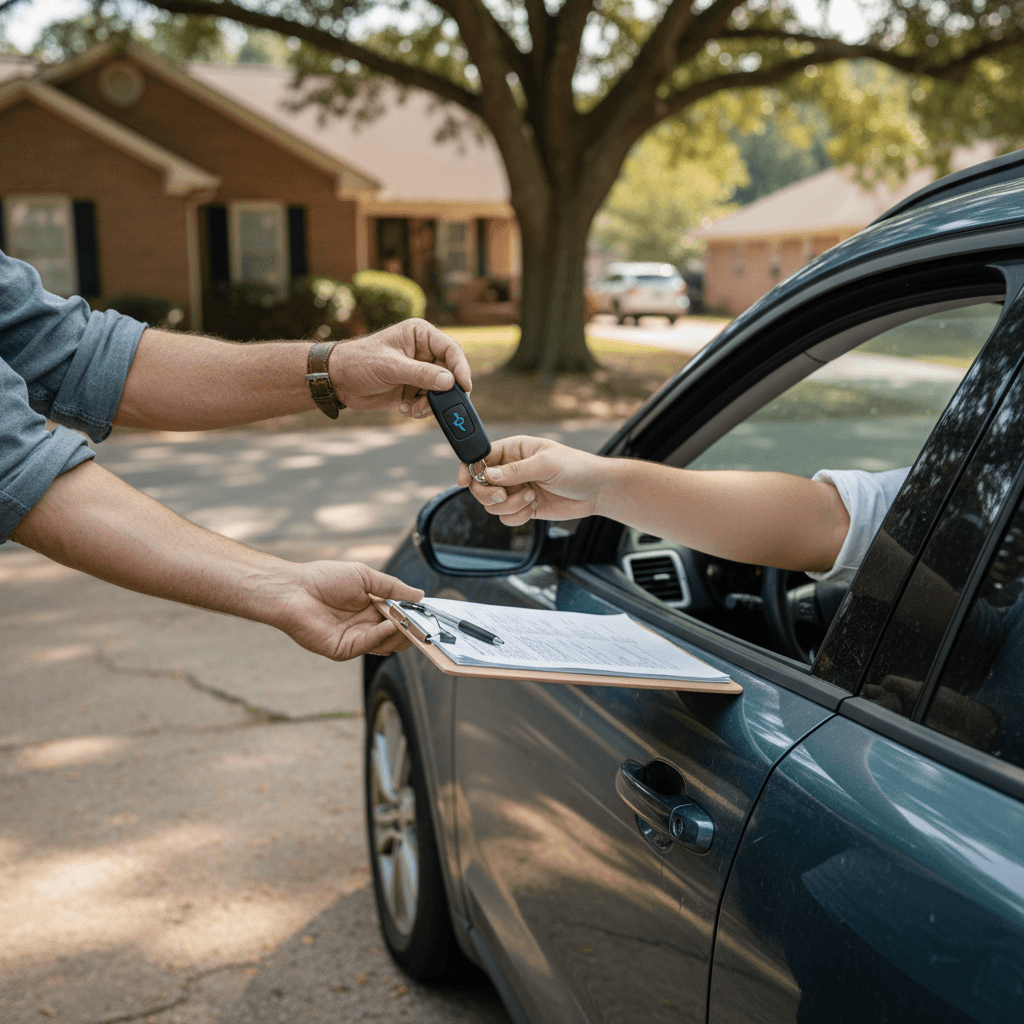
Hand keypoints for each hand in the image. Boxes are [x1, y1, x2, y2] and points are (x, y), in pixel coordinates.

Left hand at [277, 561, 424, 659]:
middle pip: (398, 634)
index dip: (413, 615)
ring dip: (400, 633)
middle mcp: (365, 625)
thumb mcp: (365, 577)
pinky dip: (383, 636)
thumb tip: (419, 595)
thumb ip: (393, 588)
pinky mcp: (344, 649)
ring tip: (408, 621)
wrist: (294, 590)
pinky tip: (391, 624)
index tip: (428, 612)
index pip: (400, 616)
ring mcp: (355, 638)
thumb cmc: (323, 579)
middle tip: (422, 620)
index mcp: (372, 607)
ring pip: (388, 644)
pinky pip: (370, 645)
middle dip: (412, 628)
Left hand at [329, 319, 471, 416]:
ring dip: (430, 404)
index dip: (460, 367)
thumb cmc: (359, 362)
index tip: (464, 386)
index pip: (450, 349)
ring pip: (441, 391)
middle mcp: (424, 352)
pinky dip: (421, 409)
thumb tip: (449, 382)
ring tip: (412, 407)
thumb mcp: (390, 366)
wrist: (338, 380)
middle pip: (450, 373)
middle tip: (436, 404)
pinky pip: (429, 402)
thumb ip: (420, 374)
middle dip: (444, 392)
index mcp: (420, 335)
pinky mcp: (414, 389)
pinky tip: (404, 409)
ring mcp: (420, 372)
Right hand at [457, 436, 606, 526]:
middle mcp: (511, 469)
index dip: (469, 468)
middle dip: (490, 494)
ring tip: (531, 499)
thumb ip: (516, 470)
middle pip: (480, 484)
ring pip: (492, 504)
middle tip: (506, 495)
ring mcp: (516, 489)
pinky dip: (517, 517)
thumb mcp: (546, 464)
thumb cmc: (577, 468)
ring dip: (509, 506)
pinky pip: (506, 517)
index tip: (465, 481)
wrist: (597, 491)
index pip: (481, 456)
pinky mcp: (524, 507)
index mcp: (514, 449)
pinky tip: (534, 508)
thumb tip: (488, 475)